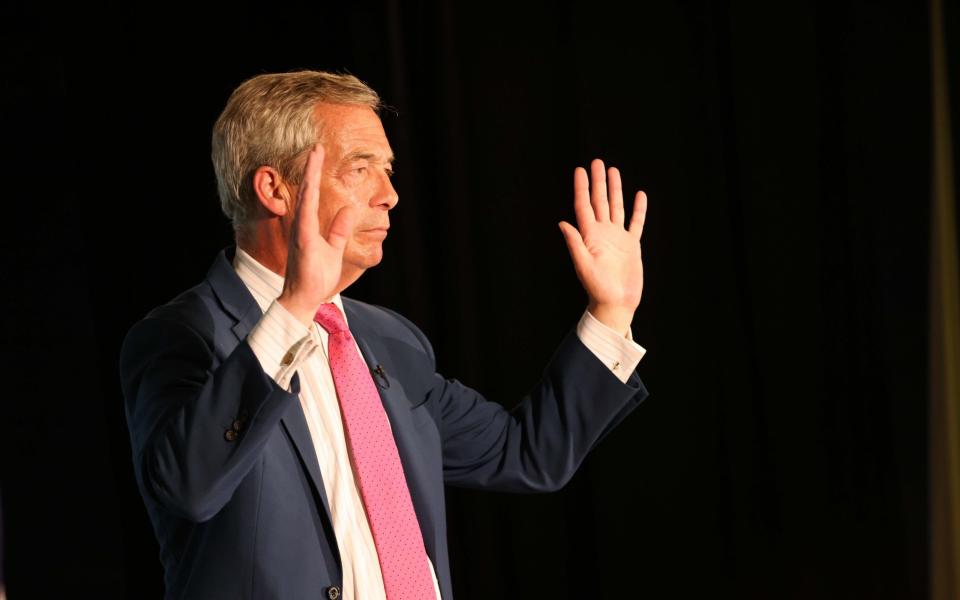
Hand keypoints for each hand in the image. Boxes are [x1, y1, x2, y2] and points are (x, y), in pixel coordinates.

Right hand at [277, 144, 355, 325]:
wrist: (304, 298)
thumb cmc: (317, 277)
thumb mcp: (334, 249)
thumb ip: (338, 229)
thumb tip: (348, 209)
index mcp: (309, 226)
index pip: (312, 195)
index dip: (316, 175)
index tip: (319, 155)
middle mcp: (302, 225)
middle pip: (307, 190)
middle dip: (311, 167)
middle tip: (316, 146)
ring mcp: (300, 231)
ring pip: (305, 197)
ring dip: (309, 176)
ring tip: (313, 155)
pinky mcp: (302, 240)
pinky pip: (305, 216)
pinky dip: (307, 199)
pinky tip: (309, 184)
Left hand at [559, 158, 646, 334]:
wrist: (616, 303)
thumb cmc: (597, 288)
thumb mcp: (583, 266)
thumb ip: (574, 244)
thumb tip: (562, 223)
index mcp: (590, 236)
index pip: (584, 205)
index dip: (582, 187)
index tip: (580, 170)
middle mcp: (602, 233)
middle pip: (599, 201)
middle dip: (598, 182)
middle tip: (597, 162)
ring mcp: (617, 238)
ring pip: (616, 207)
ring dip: (615, 189)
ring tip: (613, 171)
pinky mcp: (631, 245)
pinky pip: (635, 223)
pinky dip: (638, 209)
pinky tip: (639, 195)